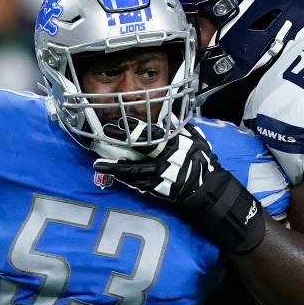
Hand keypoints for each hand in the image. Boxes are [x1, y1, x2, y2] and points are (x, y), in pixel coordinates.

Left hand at [93, 125, 215, 200]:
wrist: (205, 186)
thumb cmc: (201, 160)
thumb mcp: (195, 138)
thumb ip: (180, 127)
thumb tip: (168, 116)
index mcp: (174, 144)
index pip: (152, 133)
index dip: (136, 127)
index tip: (121, 121)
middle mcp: (165, 158)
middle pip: (139, 149)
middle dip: (122, 141)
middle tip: (105, 134)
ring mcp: (160, 174)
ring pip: (134, 170)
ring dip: (115, 166)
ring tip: (98, 163)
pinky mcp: (157, 188)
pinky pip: (137, 184)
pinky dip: (125, 179)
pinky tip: (112, 176)